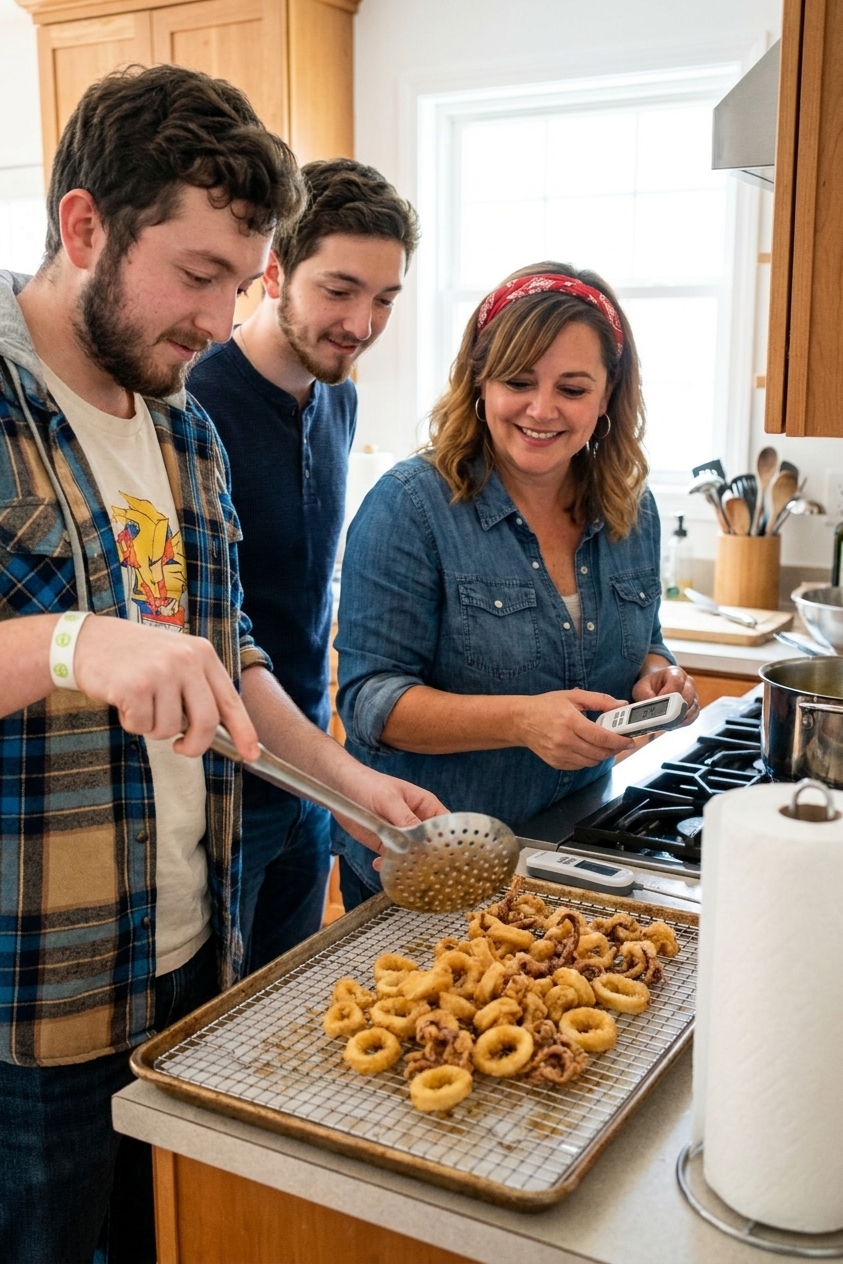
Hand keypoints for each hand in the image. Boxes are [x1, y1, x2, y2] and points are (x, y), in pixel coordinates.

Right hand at [73, 615, 258, 759]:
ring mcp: (161, 672)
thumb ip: (197, 689)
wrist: (87, 640)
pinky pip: (141, 726)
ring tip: (140, 703)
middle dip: (194, 745)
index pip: (230, 700)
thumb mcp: (175, 660)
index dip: (244, 731)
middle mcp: (186, 659)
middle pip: (206, 722)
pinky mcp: (135, 686)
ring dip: (152, 727)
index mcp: (202, 653)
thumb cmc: (134, 657)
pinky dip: (131, 723)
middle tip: (182, 748)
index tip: (251, 754)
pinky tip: (123, 700)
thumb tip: (218, 731)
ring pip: (169, 729)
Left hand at [332, 765, 447, 862]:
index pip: (444, 827)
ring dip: (407, 864)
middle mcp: (418, 822)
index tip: (442, 857)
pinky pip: (394, 859)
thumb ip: (405, 820)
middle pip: (430, 845)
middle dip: (426, 858)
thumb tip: (420, 842)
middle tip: (420, 870)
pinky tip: (379, 864)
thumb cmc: (369, 785)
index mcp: (426, 807)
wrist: (341, 788)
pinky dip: (389, 865)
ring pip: (413, 855)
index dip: (447, 842)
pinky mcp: (387, 844)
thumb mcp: (389, 800)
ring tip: (399, 870)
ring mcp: (403, 835)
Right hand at [513, 689, 636, 769]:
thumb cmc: (546, 706)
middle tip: (620, 742)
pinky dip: (589, 759)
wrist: (521, 721)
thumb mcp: (573, 696)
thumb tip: (621, 705)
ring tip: (604, 745)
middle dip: (615, 749)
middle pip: (599, 752)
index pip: (602, 737)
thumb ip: (600, 700)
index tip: (630, 740)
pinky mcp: (556, 763)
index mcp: (570, 721)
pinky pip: (580, 766)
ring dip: (603, 755)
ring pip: (592, 762)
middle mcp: (565, 740)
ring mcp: (559, 754)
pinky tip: (588, 748)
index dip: (620, 741)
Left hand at [632, 663, 698, 725]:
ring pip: (692, 708)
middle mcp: (688, 683)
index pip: (676, 682)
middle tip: (663, 718)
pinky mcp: (694, 708)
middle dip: (675, 709)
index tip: (659, 703)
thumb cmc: (650, 686)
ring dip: (679, 717)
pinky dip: (683, 722)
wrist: (656, 688)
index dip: (668, 694)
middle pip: (687, 696)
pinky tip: (672, 725)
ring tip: (665, 723)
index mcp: (675, 673)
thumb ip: (645, 694)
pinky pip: (693, 716)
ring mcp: (693, 695)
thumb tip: (652, 705)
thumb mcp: (642, 687)